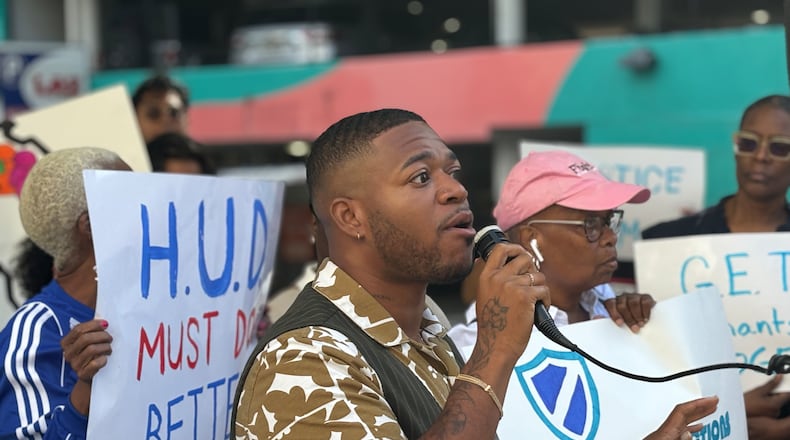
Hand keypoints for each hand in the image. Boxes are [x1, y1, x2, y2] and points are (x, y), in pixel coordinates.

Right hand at [61, 319, 112, 413]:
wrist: (91, 378)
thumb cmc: (93, 354)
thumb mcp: (89, 341)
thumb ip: (92, 330)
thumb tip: (103, 320)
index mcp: (66, 343)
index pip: (79, 329)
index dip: (94, 325)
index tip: (106, 324)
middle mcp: (68, 353)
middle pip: (85, 339)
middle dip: (102, 336)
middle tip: (110, 338)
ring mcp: (74, 364)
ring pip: (92, 350)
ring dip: (105, 347)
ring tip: (109, 349)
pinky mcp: (82, 374)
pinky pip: (94, 364)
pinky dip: (102, 359)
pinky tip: (105, 359)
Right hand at [473, 242, 549, 361]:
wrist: (495, 346)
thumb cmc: (492, 327)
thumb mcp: (484, 297)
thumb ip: (494, 281)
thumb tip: (510, 270)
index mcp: (486, 277)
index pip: (501, 249)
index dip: (514, 248)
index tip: (521, 253)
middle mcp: (498, 278)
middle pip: (524, 258)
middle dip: (533, 270)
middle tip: (533, 284)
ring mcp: (512, 285)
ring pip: (538, 276)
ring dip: (540, 288)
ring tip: (536, 302)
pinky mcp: (526, 296)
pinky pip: (544, 290)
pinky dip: (546, 301)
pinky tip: (539, 310)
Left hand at [604, 293, 655, 332]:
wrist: (642, 319)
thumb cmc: (626, 321)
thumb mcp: (615, 322)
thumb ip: (604, 320)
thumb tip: (597, 317)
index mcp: (613, 303)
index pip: (610, 303)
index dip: (614, 313)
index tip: (620, 323)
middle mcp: (623, 298)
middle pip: (622, 305)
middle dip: (629, 318)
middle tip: (635, 328)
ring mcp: (634, 296)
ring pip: (633, 302)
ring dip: (637, 316)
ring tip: (641, 324)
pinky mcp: (645, 297)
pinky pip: (645, 301)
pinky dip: (646, 311)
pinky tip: (646, 318)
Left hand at [644, 396, 717, 439]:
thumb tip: (689, 434)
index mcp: (663, 434)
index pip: (681, 412)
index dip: (698, 404)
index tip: (712, 400)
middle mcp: (659, 435)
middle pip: (680, 416)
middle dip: (698, 409)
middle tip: (712, 403)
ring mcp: (657, 439)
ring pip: (678, 425)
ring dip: (693, 420)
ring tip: (706, 416)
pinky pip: (674, 433)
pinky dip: (685, 431)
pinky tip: (690, 434)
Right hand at [742, 376, 789, 438]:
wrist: (736, 412)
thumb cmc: (745, 403)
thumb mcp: (758, 390)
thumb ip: (771, 384)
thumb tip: (779, 377)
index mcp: (776, 404)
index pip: (787, 394)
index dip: (784, 387)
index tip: (780, 382)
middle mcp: (776, 411)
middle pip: (780, 398)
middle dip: (775, 392)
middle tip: (764, 389)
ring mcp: (772, 415)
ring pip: (775, 403)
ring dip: (770, 398)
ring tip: (758, 396)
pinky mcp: (767, 417)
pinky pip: (770, 407)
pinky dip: (766, 403)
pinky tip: (758, 401)